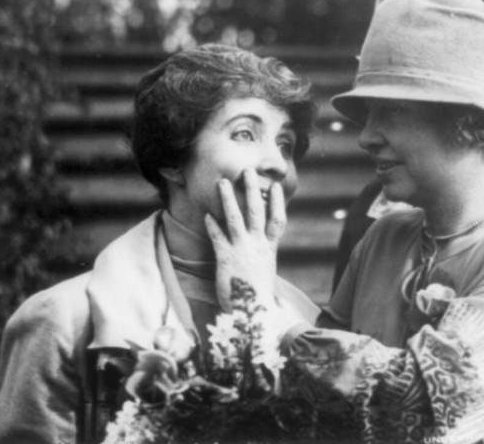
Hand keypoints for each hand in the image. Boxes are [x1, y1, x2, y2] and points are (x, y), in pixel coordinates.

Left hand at [205, 169, 285, 310]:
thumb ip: (261, 257)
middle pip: (256, 211)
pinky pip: (218, 236)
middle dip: (252, 190)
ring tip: (223, 182)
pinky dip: (212, 225)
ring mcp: (242, 250)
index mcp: (269, 249)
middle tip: (247, 171)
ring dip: (228, 198)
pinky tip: (207, 214)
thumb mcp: (264, 272)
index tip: (274, 186)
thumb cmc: (257, 296)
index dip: (277, 202)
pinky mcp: (226, 258)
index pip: (277, 221)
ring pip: (235, 218)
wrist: (252, 313)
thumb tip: (261, 249)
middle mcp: (257, 246)